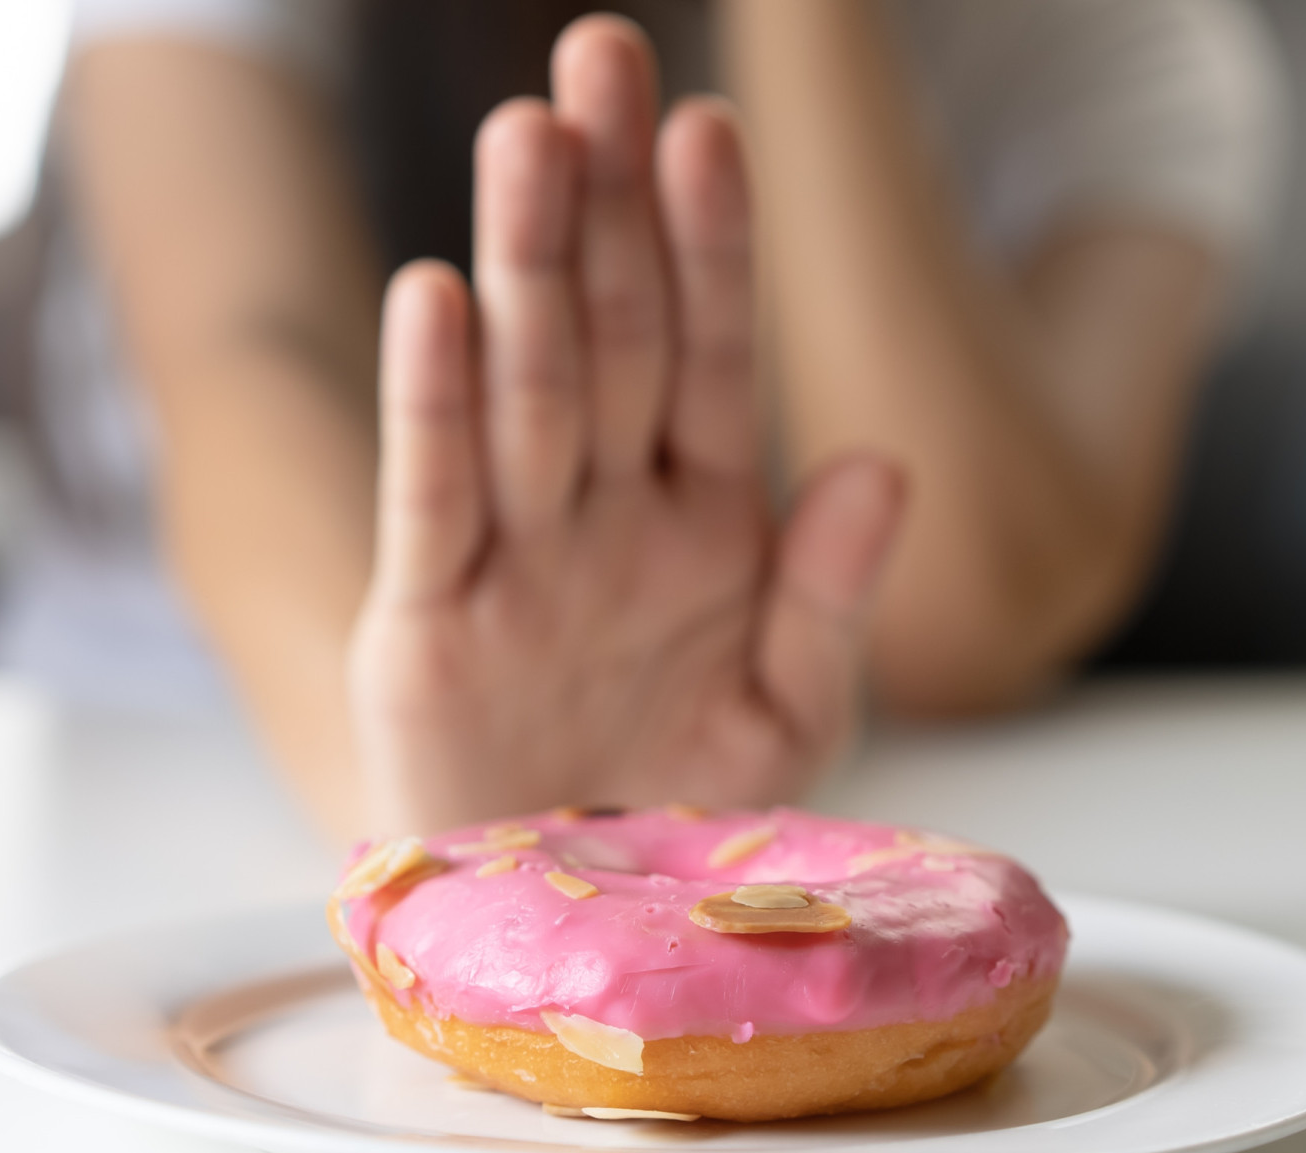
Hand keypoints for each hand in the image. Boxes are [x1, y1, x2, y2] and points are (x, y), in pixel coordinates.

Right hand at [346, 17, 904, 834]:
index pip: (708, 354)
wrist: (556, 913)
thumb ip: (829, 595)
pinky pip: (435, 499)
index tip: (711, 130)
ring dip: (528, 265)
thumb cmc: (668, 801)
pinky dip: (434, 406)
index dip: (711, 245)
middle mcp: (603, 513)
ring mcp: (513, 557)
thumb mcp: (785, 715)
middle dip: (610, 201)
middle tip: (598, 57)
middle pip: (608, 334)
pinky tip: (437, 296)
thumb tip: (880, 463)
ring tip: (530, 137)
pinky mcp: (426, 622)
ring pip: (523, 389)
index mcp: (702, 518)